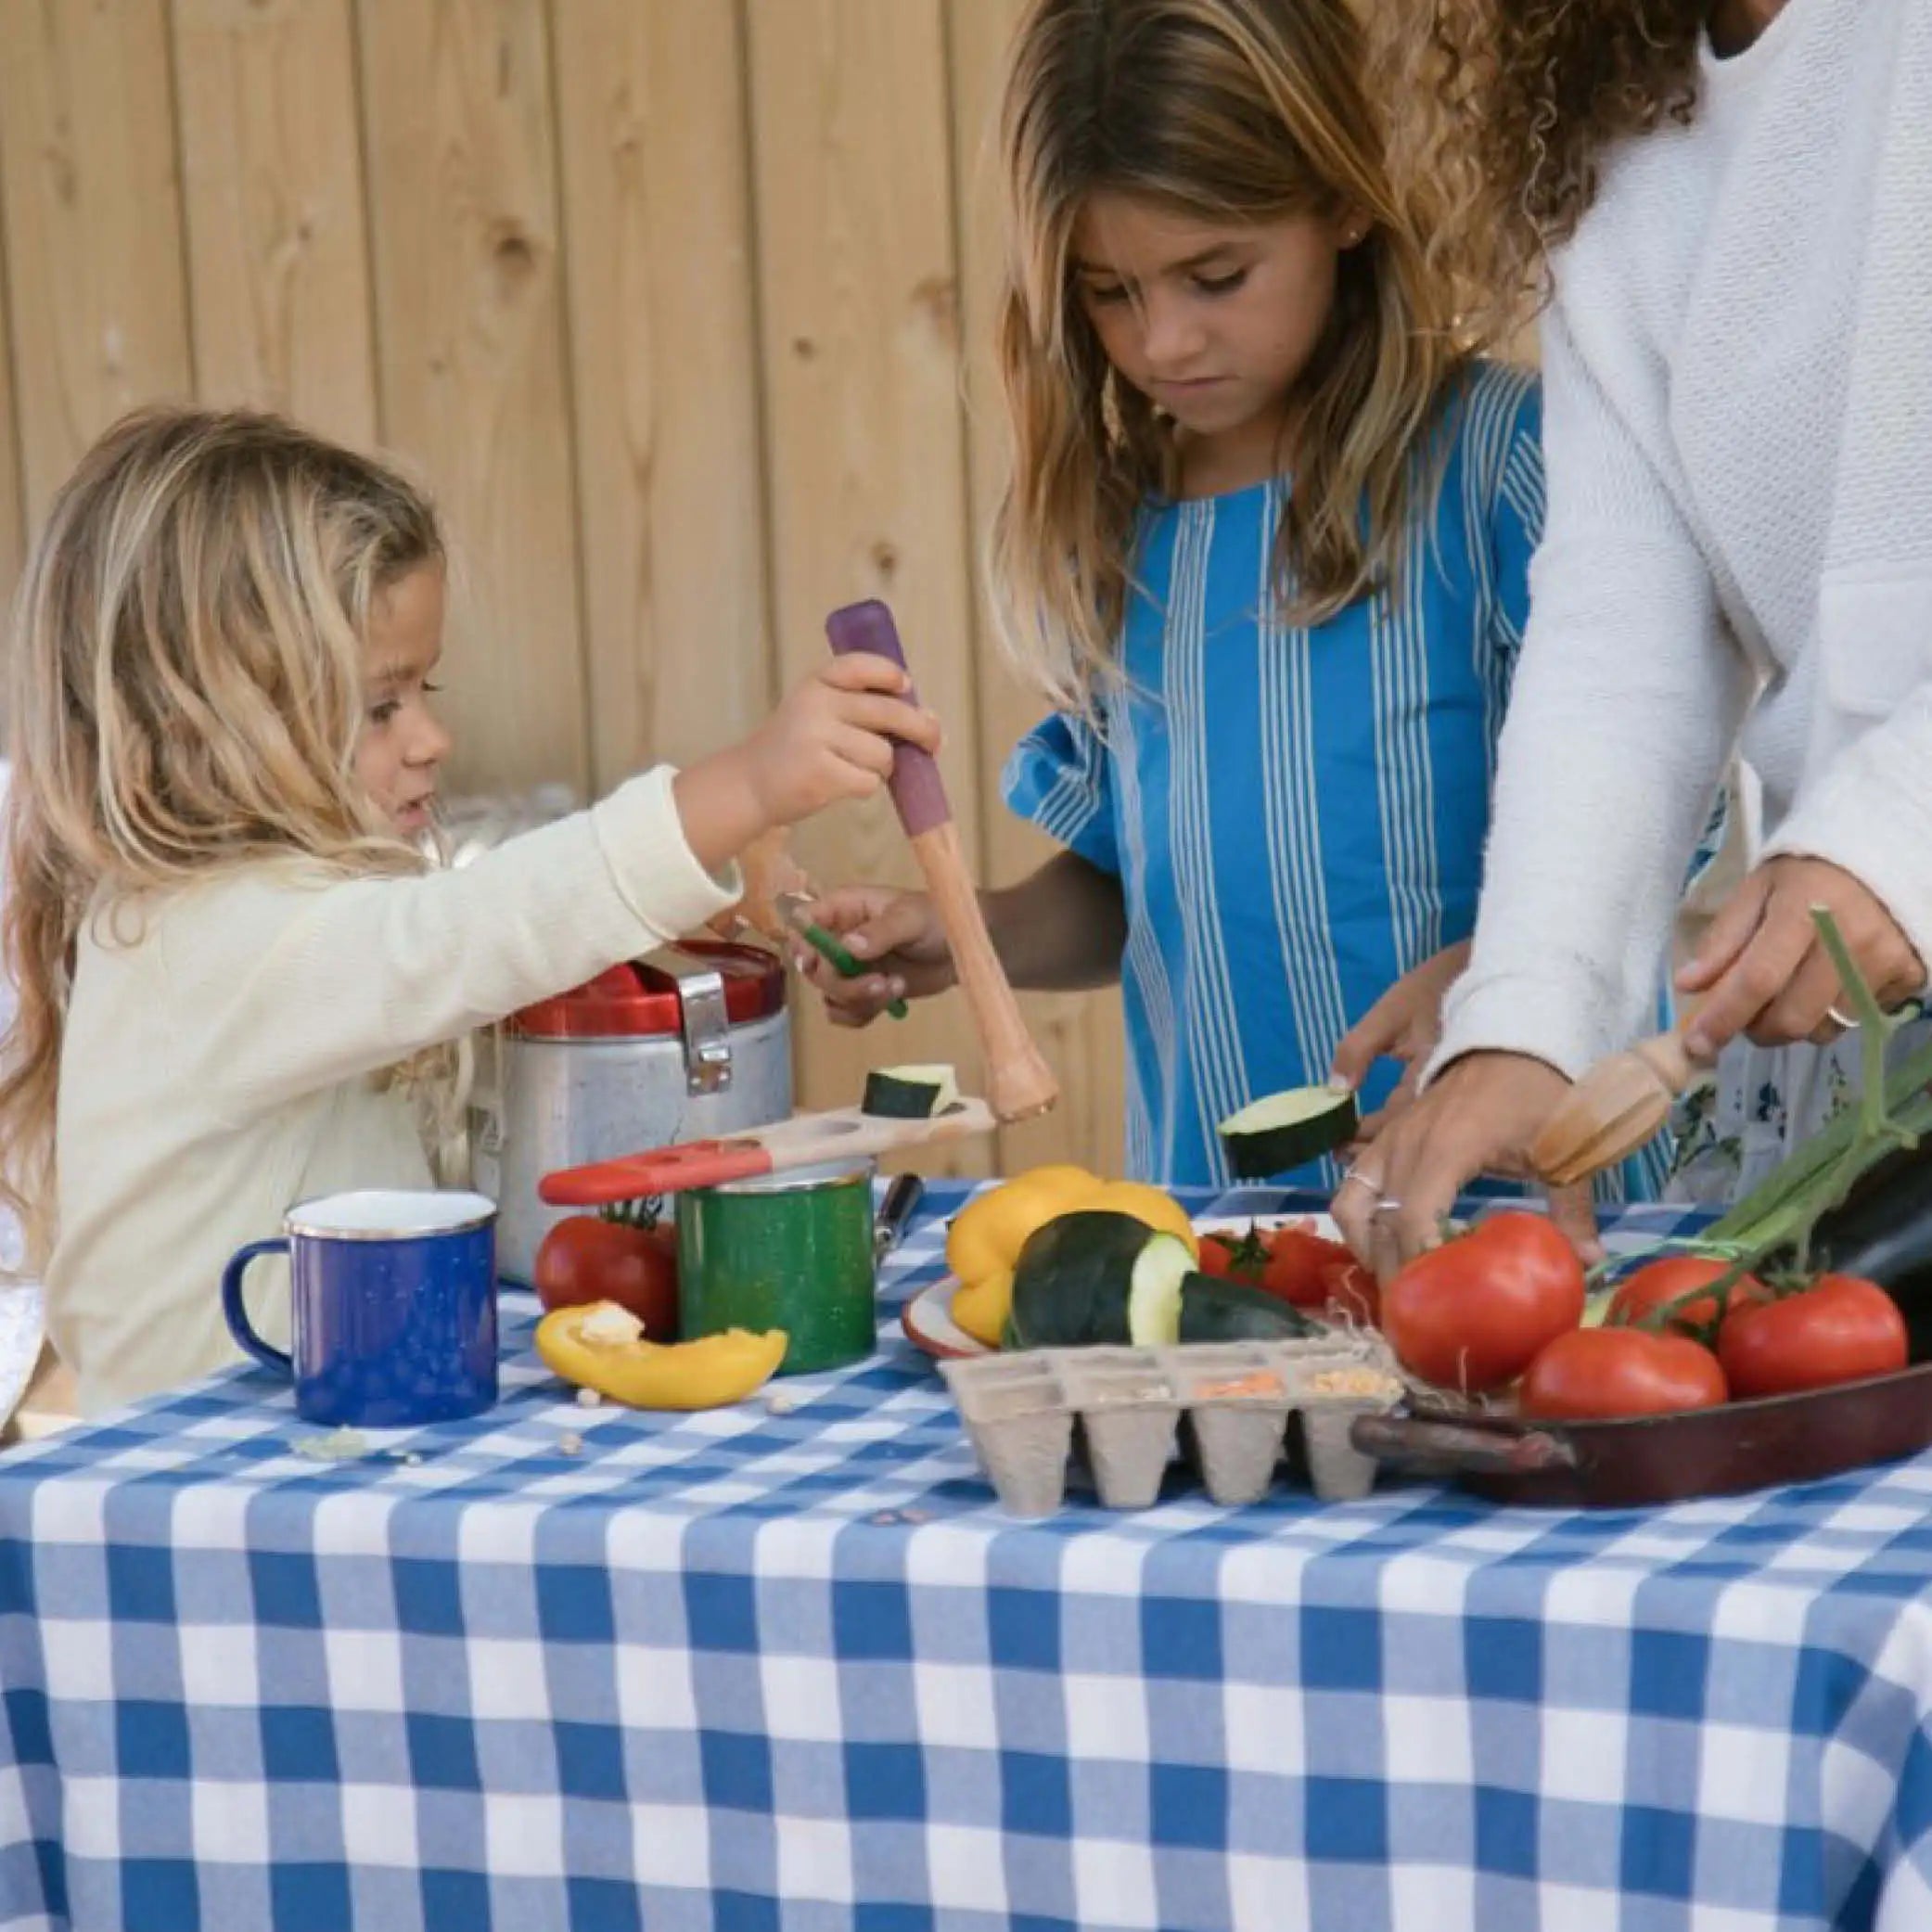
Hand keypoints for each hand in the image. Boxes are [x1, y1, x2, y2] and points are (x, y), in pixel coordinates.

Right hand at [674, 658, 940, 871]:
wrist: (750, 784)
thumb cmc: (797, 749)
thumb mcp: (820, 714)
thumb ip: (866, 711)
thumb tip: (931, 722)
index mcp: (817, 683)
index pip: (859, 666)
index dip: (888, 673)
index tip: (906, 686)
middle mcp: (816, 704)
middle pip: (889, 712)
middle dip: (921, 728)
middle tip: (934, 741)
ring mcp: (817, 739)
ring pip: (883, 754)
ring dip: (881, 767)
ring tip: (852, 769)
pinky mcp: (821, 774)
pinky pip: (869, 781)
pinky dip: (864, 787)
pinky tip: (839, 784)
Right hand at [797, 884, 955, 1026]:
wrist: (964, 949)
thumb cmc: (938, 920)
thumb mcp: (911, 919)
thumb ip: (880, 931)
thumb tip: (848, 946)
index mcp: (844, 909)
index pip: (803, 922)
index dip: (802, 943)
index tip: (818, 961)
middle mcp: (839, 938)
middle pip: (813, 967)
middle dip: (842, 982)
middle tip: (878, 982)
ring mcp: (850, 968)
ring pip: (829, 993)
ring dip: (858, 1000)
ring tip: (895, 988)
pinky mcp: (864, 992)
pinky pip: (844, 1012)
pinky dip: (862, 1013)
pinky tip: (892, 1002)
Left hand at [1329, 940, 1470, 1144]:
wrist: (1500, 969)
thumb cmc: (1443, 986)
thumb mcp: (1393, 1012)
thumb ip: (1360, 1049)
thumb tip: (1336, 1090)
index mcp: (1425, 1086)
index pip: (1388, 1130)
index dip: (1358, 1141)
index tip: (1332, 1146)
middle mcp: (1442, 1101)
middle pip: (1404, 1138)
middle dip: (1371, 1149)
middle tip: (1339, 1152)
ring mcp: (1453, 1097)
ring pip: (1416, 1130)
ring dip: (1387, 1140)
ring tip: (1354, 1144)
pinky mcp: (1460, 1086)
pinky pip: (1429, 1116)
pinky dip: (1406, 1123)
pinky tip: (1388, 1124)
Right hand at [1329, 1051, 1598, 1281]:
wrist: (1511, 1034)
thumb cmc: (1541, 1091)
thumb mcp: (1563, 1150)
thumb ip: (1571, 1208)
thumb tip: (1588, 1263)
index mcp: (1449, 1147)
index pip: (1412, 1218)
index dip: (1414, 1264)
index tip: (1431, 1299)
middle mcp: (1407, 1143)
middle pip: (1376, 1221)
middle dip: (1387, 1269)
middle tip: (1412, 1308)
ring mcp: (1389, 1137)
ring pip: (1349, 1201)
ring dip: (1362, 1244)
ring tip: (1392, 1276)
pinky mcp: (1385, 1136)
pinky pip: (1354, 1183)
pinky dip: (1360, 1218)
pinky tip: (1385, 1243)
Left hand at [1679, 855, 1924, 1055]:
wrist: (1887, 854)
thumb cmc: (1809, 871)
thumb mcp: (1757, 889)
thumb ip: (1724, 939)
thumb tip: (1688, 986)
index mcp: (1803, 910)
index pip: (1758, 980)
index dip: (1723, 1017)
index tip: (1696, 1044)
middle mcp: (1849, 941)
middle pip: (1793, 1018)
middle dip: (1757, 1029)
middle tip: (1745, 1014)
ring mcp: (1884, 961)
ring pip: (1825, 1029)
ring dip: (1795, 1025)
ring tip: (1787, 994)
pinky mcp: (1909, 976)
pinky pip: (1859, 1020)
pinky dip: (1832, 1015)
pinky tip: (1827, 984)